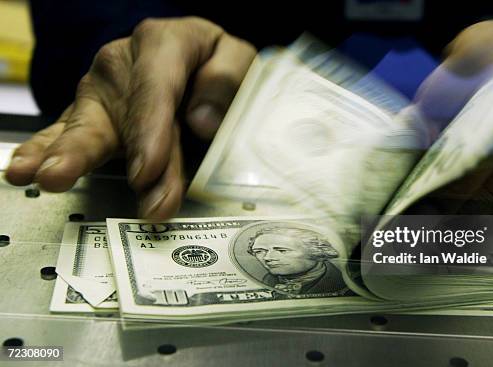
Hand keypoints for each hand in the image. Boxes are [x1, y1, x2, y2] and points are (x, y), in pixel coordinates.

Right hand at [5, 17, 255, 217]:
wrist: (193, 57)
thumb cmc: (214, 62)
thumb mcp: (236, 57)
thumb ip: (227, 79)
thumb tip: (202, 120)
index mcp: (164, 42)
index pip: (156, 86)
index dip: (151, 130)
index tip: (149, 172)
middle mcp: (123, 63)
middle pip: (116, 112)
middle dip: (98, 149)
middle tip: (70, 176)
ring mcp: (101, 90)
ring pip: (87, 127)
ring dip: (68, 155)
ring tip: (46, 176)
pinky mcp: (89, 113)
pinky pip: (65, 133)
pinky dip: (46, 152)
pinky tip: (26, 169)